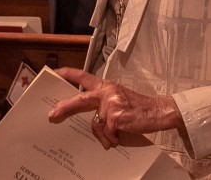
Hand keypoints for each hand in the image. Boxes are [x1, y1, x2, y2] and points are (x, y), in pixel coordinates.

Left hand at [48, 67, 183, 149]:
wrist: (159, 111)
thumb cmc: (138, 108)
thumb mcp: (118, 98)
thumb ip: (102, 104)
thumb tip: (90, 119)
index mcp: (106, 85)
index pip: (83, 76)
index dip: (67, 74)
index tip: (53, 73)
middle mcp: (107, 92)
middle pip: (80, 100)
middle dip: (64, 108)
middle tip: (52, 115)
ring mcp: (111, 104)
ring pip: (95, 124)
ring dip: (104, 134)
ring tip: (116, 134)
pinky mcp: (116, 117)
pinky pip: (107, 133)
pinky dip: (113, 137)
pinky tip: (121, 134)